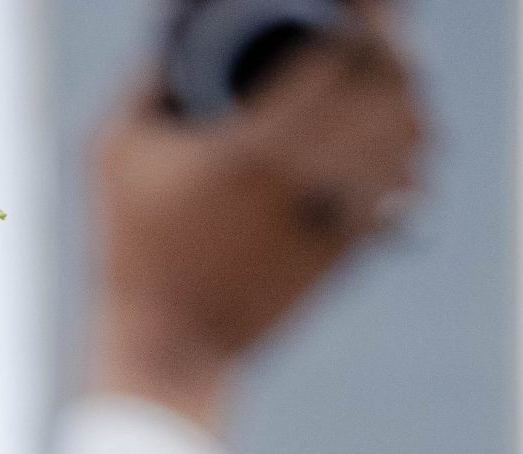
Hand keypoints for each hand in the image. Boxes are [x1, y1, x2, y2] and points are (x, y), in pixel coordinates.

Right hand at [91, 0, 426, 428]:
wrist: (170, 350)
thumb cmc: (132, 252)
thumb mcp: (112, 155)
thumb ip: (145, 81)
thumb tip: (176, 34)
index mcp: (255, 144)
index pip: (344, 52)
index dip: (362, 17)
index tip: (354, 8)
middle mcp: (306, 176)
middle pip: (388, 84)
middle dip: (390, 47)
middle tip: (374, 32)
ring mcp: (333, 215)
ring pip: (406, 133)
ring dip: (405, 97)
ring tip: (391, 77)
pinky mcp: (346, 249)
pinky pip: (404, 185)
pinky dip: (409, 152)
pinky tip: (403, 135)